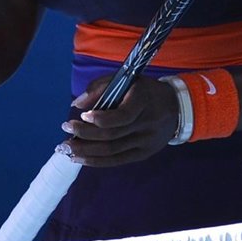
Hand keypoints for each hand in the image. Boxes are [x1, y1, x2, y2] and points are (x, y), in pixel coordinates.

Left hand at [56, 74, 179, 166]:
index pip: (122, 115)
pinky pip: (117, 160)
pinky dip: (96, 161)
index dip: (101, 118)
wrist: (176, 108)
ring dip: (86, 151)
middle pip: (112, 135)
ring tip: (66, 148)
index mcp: (143, 100)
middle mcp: (146, 123)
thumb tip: (77, 105)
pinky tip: (79, 158)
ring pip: (112, 151)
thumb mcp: (125, 79)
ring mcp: (146, 142)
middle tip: (65, 129)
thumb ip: (100, 88)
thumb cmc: (143, 90)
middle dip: (85, 134)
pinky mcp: (144, 154)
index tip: (82, 115)